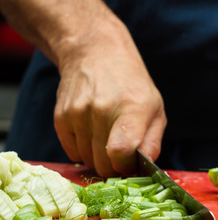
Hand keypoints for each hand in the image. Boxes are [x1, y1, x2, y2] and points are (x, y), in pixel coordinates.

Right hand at [54, 34, 165, 176]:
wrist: (97, 53)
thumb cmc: (132, 85)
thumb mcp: (155, 109)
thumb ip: (153, 142)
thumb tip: (145, 166)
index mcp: (132, 109)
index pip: (120, 152)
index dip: (125, 166)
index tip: (130, 163)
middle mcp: (102, 110)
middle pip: (102, 164)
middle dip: (113, 166)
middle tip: (121, 153)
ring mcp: (78, 113)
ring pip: (87, 160)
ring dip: (98, 157)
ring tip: (107, 136)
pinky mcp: (61, 116)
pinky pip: (71, 152)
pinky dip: (83, 150)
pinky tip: (92, 133)